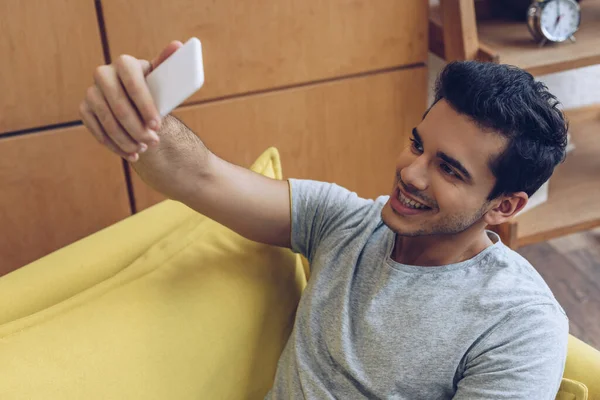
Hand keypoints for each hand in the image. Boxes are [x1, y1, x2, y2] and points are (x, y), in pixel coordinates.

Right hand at [79, 40, 183, 161]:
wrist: (139, 106)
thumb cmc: (155, 91)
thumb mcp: (164, 80)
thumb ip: (170, 65)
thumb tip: (178, 45)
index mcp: (125, 63)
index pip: (133, 83)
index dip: (145, 106)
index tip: (157, 126)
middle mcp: (104, 74)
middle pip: (118, 106)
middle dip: (137, 128)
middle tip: (153, 142)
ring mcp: (92, 92)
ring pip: (108, 121)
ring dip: (127, 140)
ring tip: (144, 148)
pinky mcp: (85, 109)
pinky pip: (98, 132)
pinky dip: (116, 146)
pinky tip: (131, 154)